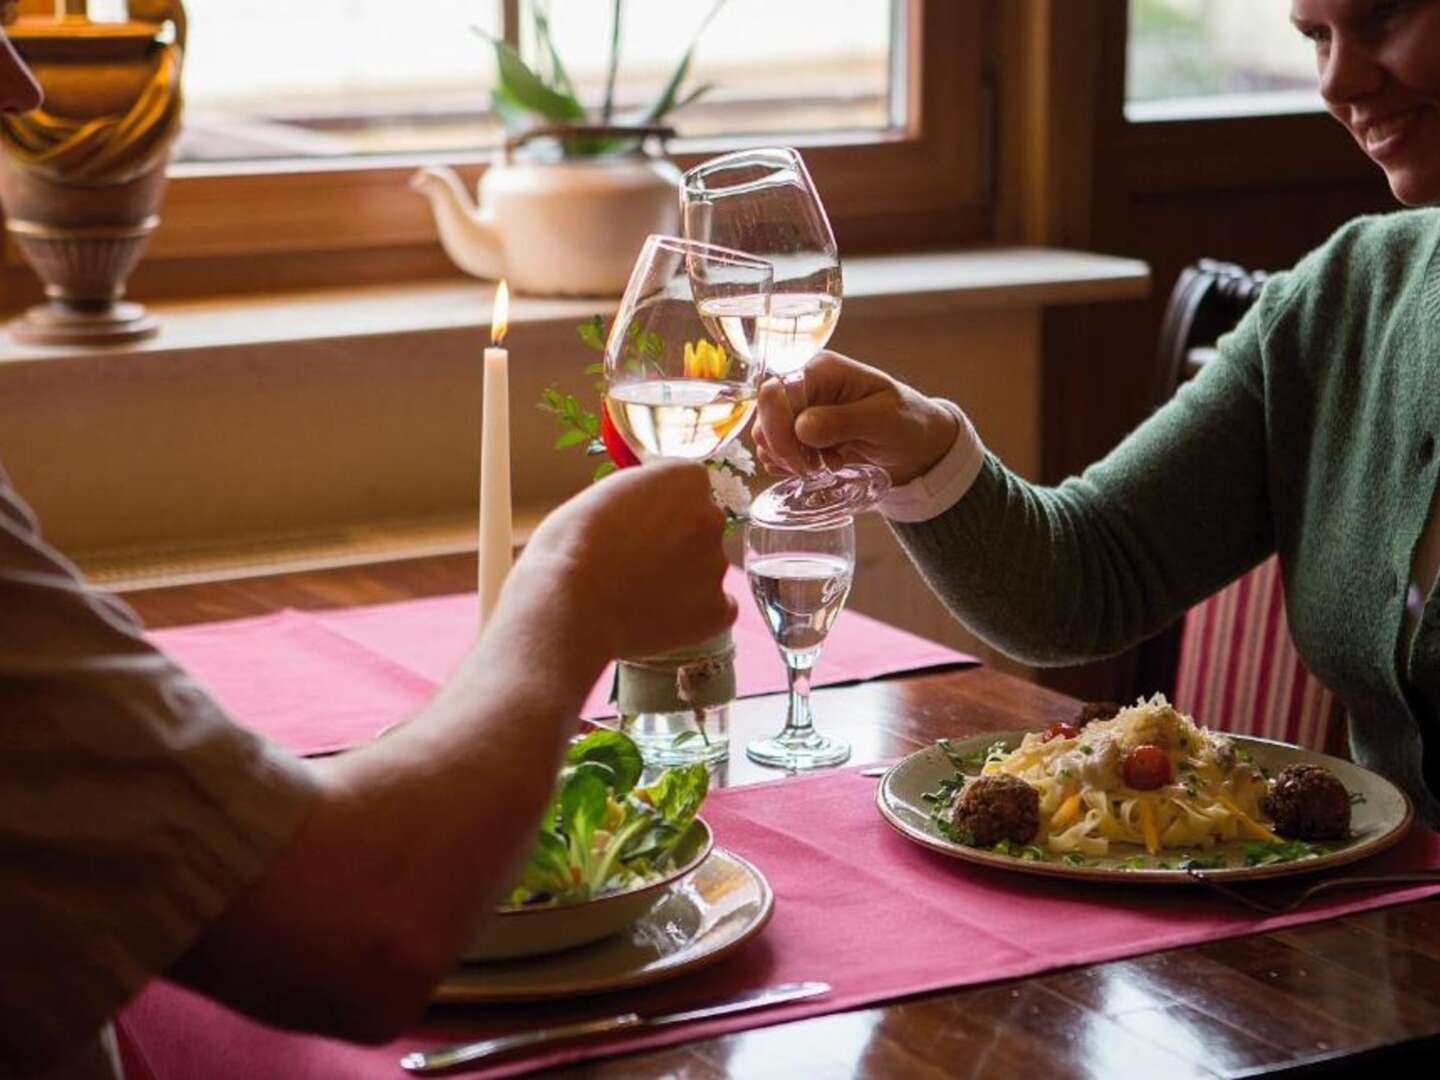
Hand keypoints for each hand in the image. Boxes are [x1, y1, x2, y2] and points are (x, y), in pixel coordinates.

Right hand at [503, 461, 735, 661]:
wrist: (570, 601)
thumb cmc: (571, 545)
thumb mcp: (604, 494)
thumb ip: (641, 497)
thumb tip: (646, 511)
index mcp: (686, 479)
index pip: (688, 486)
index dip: (662, 507)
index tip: (640, 522)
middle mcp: (711, 517)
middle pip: (702, 526)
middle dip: (677, 541)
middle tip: (637, 562)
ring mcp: (717, 565)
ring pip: (706, 568)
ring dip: (684, 578)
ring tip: (639, 594)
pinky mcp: (716, 610)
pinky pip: (718, 609)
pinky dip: (697, 614)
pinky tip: (663, 616)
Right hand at [752, 351, 958, 486]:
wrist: (918, 445)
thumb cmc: (908, 423)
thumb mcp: (884, 421)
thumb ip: (843, 421)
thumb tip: (801, 427)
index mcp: (822, 370)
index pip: (776, 391)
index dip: (778, 429)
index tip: (802, 461)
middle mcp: (804, 385)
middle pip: (764, 416)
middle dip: (784, 449)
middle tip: (816, 468)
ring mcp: (800, 410)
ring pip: (765, 436)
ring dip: (789, 459)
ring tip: (826, 465)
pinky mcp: (799, 433)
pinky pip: (775, 451)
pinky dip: (791, 465)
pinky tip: (821, 466)